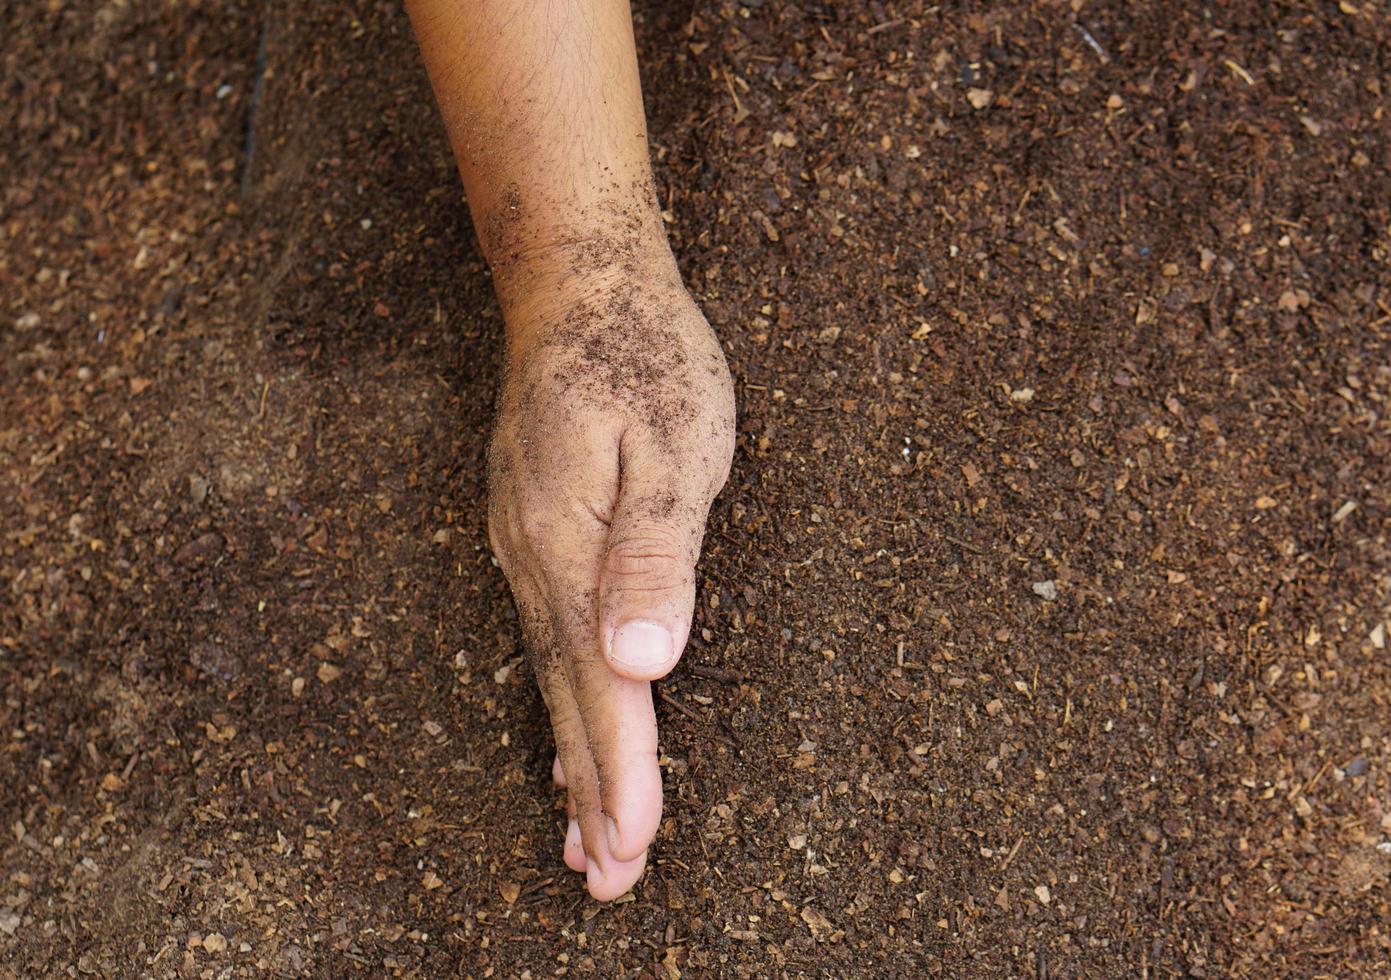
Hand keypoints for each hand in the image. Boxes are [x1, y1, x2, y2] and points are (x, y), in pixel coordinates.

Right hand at [486, 257, 735, 899]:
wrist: (579, 286)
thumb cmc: (645, 358)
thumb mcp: (675, 445)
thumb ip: (655, 553)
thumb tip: (641, 659)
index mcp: (571, 546)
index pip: (601, 680)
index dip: (620, 766)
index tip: (632, 844)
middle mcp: (534, 561)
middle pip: (568, 694)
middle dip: (593, 790)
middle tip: (609, 880)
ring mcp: (526, 550)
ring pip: (553, 676)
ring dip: (573, 762)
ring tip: (586, 846)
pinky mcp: (534, 538)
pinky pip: (547, 641)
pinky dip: (562, 704)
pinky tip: (570, 734)